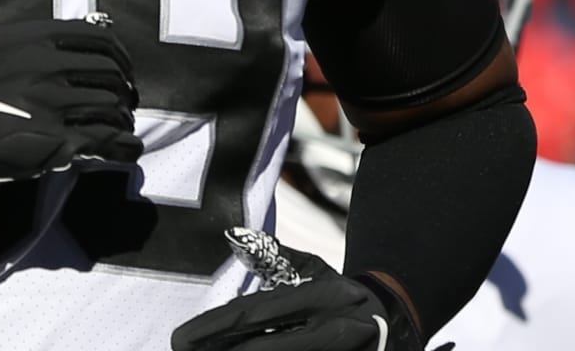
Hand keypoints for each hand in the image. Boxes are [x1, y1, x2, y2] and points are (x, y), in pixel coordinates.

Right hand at [0, 17, 140, 217]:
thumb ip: (33, 46)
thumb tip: (71, 51)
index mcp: (34, 38)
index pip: (99, 40)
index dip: (121, 58)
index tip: (125, 71)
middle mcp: (47, 64)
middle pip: (111, 74)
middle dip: (125, 91)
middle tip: (126, 104)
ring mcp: (52, 102)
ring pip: (112, 107)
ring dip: (123, 120)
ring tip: (123, 128)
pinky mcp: (55, 140)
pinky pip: (106, 139)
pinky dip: (125, 146)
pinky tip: (129, 150)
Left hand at [172, 244, 432, 350]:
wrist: (397, 323)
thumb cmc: (339, 296)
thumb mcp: (314, 270)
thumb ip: (273, 255)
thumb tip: (233, 234)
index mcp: (320, 296)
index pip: (256, 313)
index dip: (213, 327)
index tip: (177, 338)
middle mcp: (334, 328)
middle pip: (264, 348)